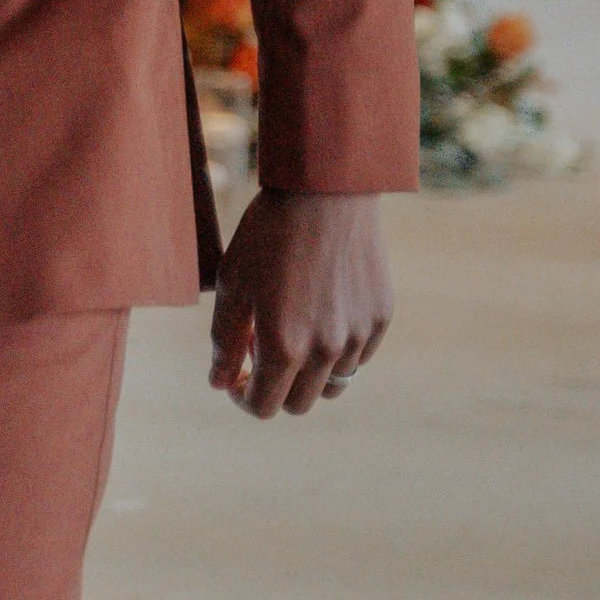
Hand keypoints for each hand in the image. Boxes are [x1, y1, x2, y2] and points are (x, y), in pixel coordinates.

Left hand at [209, 190, 391, 417]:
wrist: (325, 191)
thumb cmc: (268, 234)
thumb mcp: (233, 286)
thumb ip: (224, 342)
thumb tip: (219, 382)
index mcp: (283, 346)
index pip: (265, 407)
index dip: (244, 398)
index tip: (236, 377)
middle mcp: (326, 350)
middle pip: (299, 404)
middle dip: (274, 389)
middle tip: (260, 352)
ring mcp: (358, 336)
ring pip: (332, 385)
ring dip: (307, 372)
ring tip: (292, 331)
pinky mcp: (380, 318)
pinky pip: (357, 357)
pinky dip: (336, 351)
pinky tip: (320, 315)